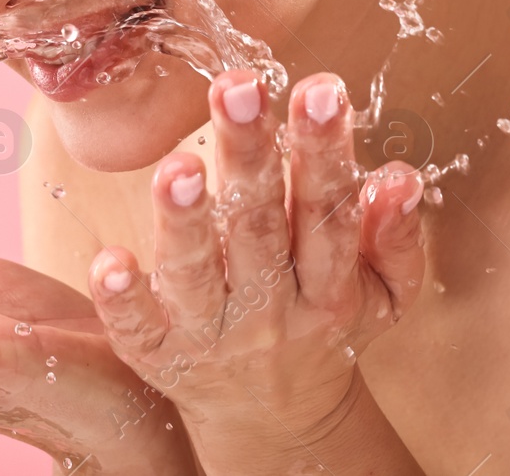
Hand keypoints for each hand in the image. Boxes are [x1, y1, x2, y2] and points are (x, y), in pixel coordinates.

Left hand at [84, 72, 426, 473]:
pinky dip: (124, 298)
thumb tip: (400, 176)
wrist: (277, 421)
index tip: (321, 89)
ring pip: (196, 276)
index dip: (325, 151)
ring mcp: (210, 335)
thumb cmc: (326, 328)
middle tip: (238, 88)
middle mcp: (269, 311)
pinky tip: (109, 259)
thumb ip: (394, 235)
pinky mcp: (158, 355)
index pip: (327, 213)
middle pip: (258, 228)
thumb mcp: (384, 294)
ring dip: (185, 221)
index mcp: (328, 289)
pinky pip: (137, 330)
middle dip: (249, 156)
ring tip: (178, 165)